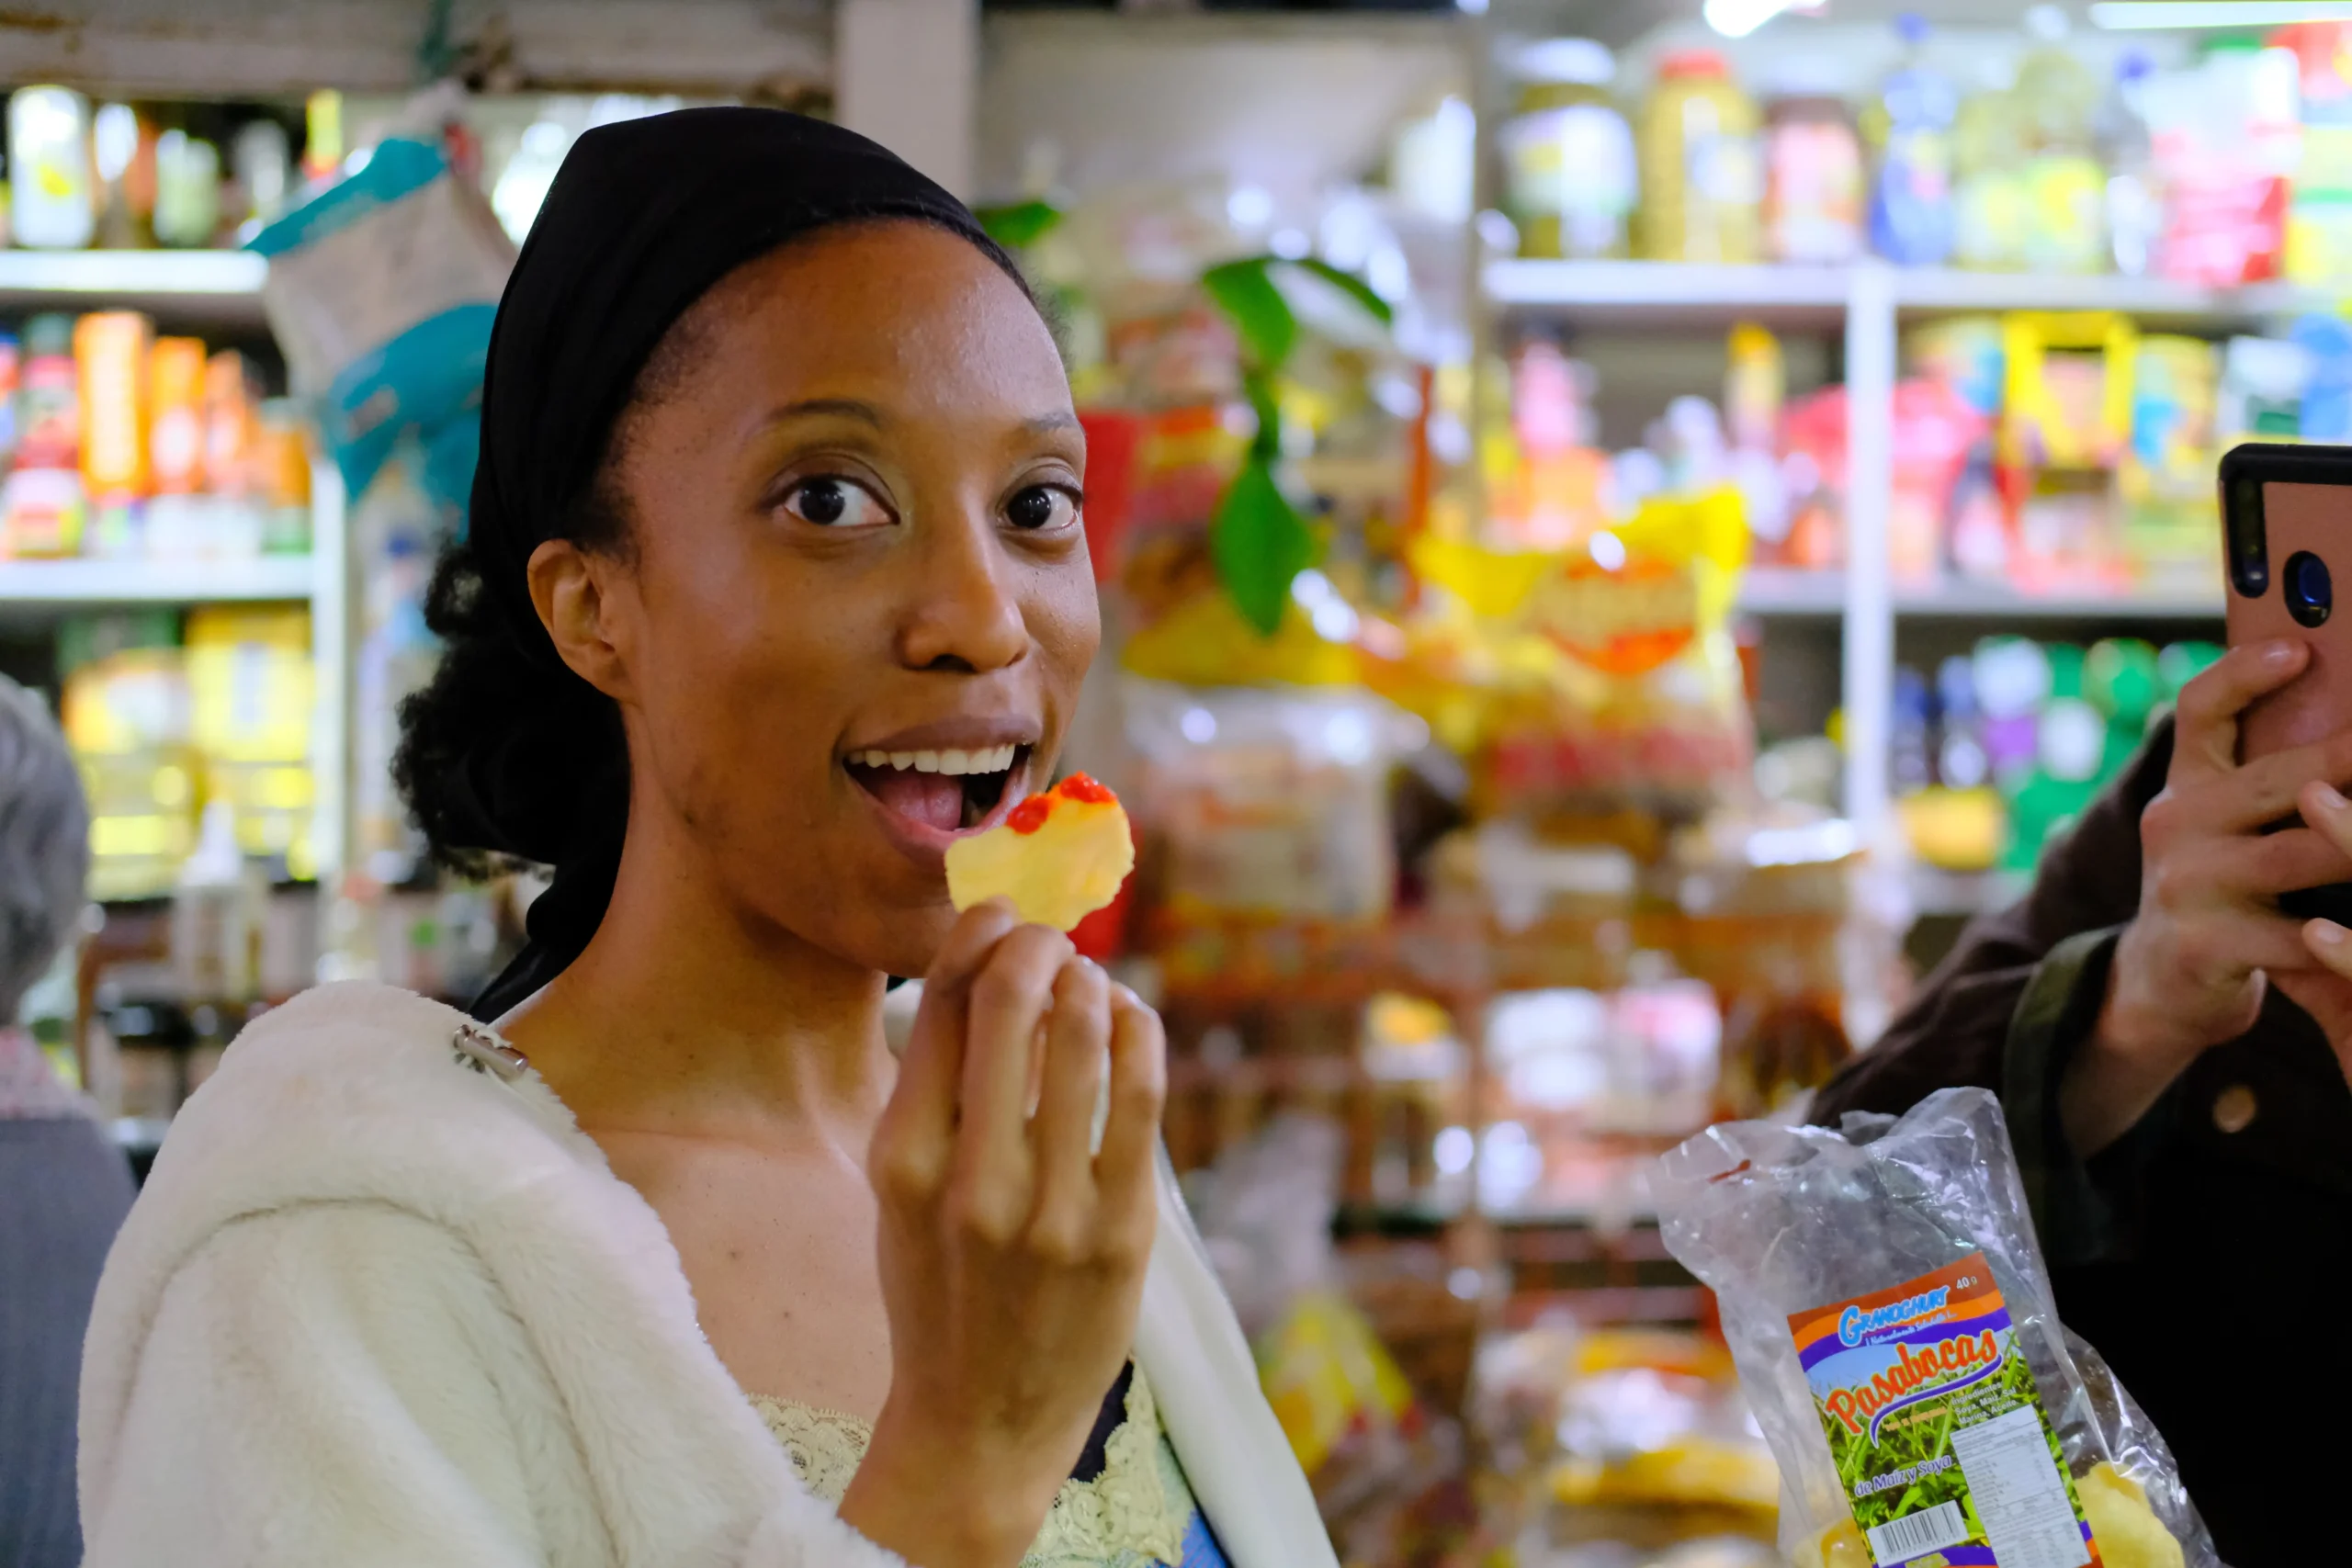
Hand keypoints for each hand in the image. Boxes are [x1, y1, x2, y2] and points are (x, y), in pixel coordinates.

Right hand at [838, 900, 1165, 1567]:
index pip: (943, 1005)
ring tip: (1088, 978)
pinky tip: (1131, 1017)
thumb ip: (933, 1087)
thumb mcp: (900, 1189)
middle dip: (1037, 943)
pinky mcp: (1121, 1234)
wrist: (980, 1420)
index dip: (978, 936)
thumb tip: (985, 965)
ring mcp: (1053, 1210)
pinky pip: (1141, 1096)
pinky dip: (1139, 1032)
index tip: (1000, 918)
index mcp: (903, 1160)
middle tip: (1050, 937)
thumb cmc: (939, 1287)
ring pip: (1083, 1036)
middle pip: (1011, 1001)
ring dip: (1090, 981)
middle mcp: (973, 1180)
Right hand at [2068, 639, 2351, 1152]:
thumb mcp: (2220, 825)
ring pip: (2303, 854)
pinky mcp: (2208, 944)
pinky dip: (2351, 934)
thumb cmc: (2221, 889)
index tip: (2300, 651)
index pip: (2200, 709)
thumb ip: (2261, 777)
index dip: (2244, 674)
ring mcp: (2187, 884)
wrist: (2160, 985)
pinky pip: (2302, 935)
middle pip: (2279, 779)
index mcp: (2184, 785)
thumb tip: (2344, 726)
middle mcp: (2175, 824)